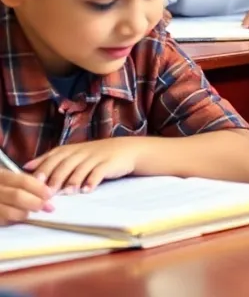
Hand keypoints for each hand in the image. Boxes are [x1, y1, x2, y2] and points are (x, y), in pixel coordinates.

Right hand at [0, 170, 53, 223]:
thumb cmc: (2, 187)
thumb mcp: (7, 178)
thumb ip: (23, 180)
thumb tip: (44, 182)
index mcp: (0, 175)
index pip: (22, 181)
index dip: (39, 188)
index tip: (50, 194)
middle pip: (17, 196)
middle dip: (35, 202)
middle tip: (48, 207)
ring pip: (8, 212)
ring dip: (25, 213)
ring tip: (31, 213)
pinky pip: (2, 220)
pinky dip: (12, 220)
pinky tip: (19, 218)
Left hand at [25, 140, 146, 193]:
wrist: (127, 149)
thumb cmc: (96, 155)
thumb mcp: (74, 154)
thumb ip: (52, 160)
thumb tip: (27, 166)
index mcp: (71, 149)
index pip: (54, 156)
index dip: (43, 168)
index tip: (32, 181)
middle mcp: (82, 152)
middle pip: (65, 163)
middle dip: (55, 178)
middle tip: (47, 193)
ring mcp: (96, 157)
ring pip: (81, 168)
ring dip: (73, 181)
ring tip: (67, 193)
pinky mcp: (110, 163)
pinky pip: (100, 172)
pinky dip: (92, 181)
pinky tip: (87, 190)